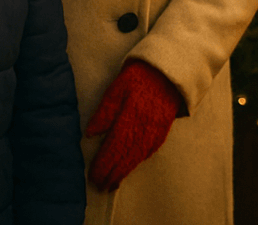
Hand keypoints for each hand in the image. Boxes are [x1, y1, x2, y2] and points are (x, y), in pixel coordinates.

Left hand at [84, 59, 182, 190]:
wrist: (167, 72)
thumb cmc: (137, 77)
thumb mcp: (116, 88)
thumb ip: (104, 112)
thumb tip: (89, 134)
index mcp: (130, 118)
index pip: (114, 148)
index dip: (103, 164)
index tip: (93, 175)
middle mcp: (144, 130)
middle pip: (125, 158)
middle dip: (111, 173)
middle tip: (99, 186)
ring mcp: (155, 133)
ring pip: (137, 158)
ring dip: (124, 172)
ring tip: (112, 184)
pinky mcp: (162, 132)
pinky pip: (148, 152)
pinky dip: (137, 162)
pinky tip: (129, 167)